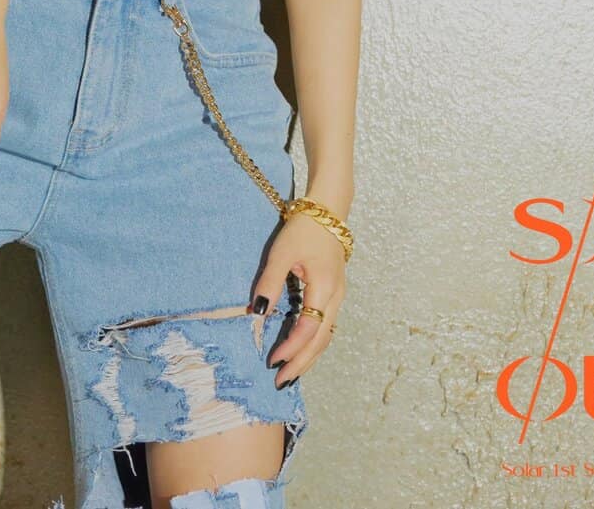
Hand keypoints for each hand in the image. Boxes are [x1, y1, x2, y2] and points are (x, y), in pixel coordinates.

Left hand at [249, 212, 346, 388]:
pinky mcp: (334, 293)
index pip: (308, 328)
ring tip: (290, 373)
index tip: (272, 361)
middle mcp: (335, 297)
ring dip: (309, 356)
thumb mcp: (282, 252)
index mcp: (324, 287)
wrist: (328, 211)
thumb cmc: (304, 230)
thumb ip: (269, 282)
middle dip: (302, 363)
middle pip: (321, 340)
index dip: (291, 348)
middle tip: (281, 382)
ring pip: (326, 336)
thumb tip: (256, 313)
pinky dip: (314, 343)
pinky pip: (326, 326)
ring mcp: (338, 296)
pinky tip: (301, 351)